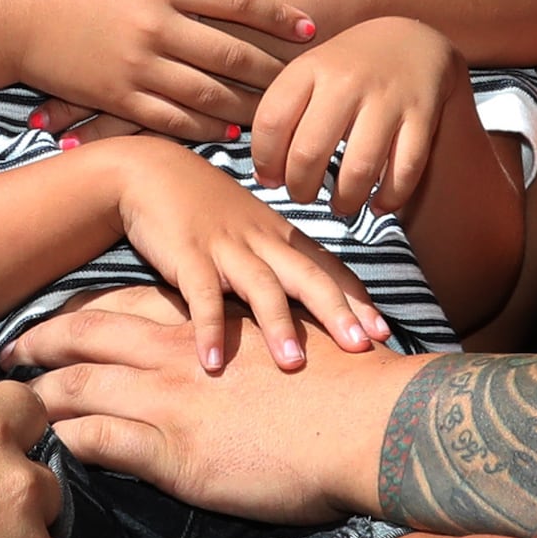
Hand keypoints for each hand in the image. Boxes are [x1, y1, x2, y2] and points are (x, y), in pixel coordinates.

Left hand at [5, 295, 411, 524]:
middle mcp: (174, 352)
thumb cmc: (343, 382)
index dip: (76, 313)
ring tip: (8, 409)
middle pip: (82, 336)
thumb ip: (243, 339)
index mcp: (202, 322)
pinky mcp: (172, 453)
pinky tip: (51, 456)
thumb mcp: (284, 339)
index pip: (118, 303)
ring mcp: (167, 400)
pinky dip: (66, 446)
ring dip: (36, 396)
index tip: (49, 324)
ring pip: (75, 387)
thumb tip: (228, 351)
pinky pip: (96, 443)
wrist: (369, 420)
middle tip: (6, 354)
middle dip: (37, 343)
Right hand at [11, 0, 315, 140]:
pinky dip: (207, 128)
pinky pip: (174, 119)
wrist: (11, 20)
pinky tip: (229, 131)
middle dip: (274, 66)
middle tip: (303, 75)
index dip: (278, 14)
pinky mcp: (119, 98)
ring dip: (248, 103)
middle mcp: (155, 26)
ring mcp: (138, 66)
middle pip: (232, 52)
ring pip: (209, 93)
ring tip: (276, 109)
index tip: (308, 26)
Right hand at [94, 137, 393, 371]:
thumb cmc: (205, 208)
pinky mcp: (187, 254)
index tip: (384, 333)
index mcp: (282, 237)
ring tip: (294, 364)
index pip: (330, 269)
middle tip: (362, 348)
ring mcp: (226, 247)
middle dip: (337, 313)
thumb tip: (313, 305)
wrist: (152, 172)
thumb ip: (279, 263)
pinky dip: (209, 329)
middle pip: (308, 277)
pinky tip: (212, 363)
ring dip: (279, 326)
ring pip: (261, 286)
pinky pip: (202, 295)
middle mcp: (263, 241)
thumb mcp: (251, 231)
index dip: (357, 300)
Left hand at [242, 15, 463, 227]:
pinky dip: (390, 198)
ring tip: (340, 205)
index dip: (265, 161)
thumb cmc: (349, 69)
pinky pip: (404, 170)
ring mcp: (388, 98)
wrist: (411, 40)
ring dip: (345, 200)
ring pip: (359, 169)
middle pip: (309, 152)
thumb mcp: (310, 75)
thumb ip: (285, 116)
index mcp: (311, 68)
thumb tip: (266, 178)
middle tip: (304, 195)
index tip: (270, 179)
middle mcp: (347, 81)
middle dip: (300, 189)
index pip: (271, 122)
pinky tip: (378, 205)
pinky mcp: (422, 115)